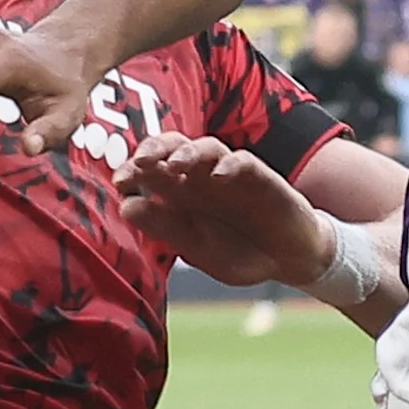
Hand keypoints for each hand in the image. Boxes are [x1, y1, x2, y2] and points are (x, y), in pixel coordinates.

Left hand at [115, 130, 331, 286]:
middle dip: (155, 149)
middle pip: (174, 149)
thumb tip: (127, 206)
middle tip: (140, 162)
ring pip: (206, 148)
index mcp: (181, 194)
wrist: (288, 260)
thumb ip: (165, 227)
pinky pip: (244, 162)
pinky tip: (220, 174)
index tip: (120, 182)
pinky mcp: (261, 178)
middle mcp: (202, 178)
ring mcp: (231, 175)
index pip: (151, 171)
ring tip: (176, 165)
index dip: (133, 171)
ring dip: (189, 153)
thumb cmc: (240, 252)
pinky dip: (231, 165)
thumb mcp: (197, 247)